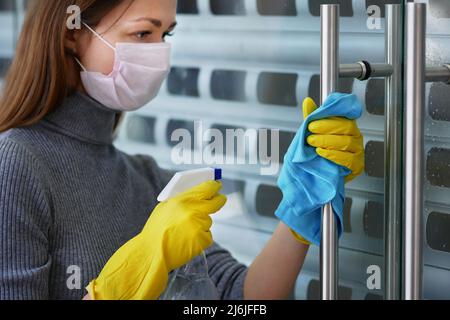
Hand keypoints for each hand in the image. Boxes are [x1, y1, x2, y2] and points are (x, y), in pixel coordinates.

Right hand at [86, 181, 226, 299]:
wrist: (152, 253)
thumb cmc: (156, 230)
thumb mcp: (165, 207)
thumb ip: (182, 199)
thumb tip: (197, 194)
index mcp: (183, 200)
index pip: (206, 188)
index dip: (214, 186)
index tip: (217, 185)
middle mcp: (194, 211)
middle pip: (216, 202)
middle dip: (219, 200)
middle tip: (220, 199)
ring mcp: (199, 226)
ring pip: (208, 221)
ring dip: (201, 223)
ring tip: (185, 230)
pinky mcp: (203, 240)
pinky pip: (207, 235)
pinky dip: (200, 237)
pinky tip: (187, 240)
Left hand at [303, 97, 364, 182]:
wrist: (325, 173)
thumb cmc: (322, 150)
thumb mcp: (316, 132)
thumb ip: (313, 117)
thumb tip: (307, 102)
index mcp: (348, 126)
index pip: (345, 115)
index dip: (330, 116)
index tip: (312, 121)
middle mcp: (356, 136)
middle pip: (347, 127)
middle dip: (326, 127)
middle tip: (310, 130)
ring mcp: (358, 151)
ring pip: (347, 142)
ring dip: (327, 141)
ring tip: (312, 142)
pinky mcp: (358, 165)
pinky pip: (348, 159)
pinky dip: (333, 155)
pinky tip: (321, 152)